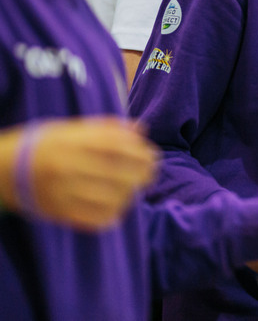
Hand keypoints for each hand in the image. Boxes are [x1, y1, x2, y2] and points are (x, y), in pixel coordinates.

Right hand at [1, 117, 158, 230]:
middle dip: (141, 175)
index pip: (117, 147)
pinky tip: (117, 208)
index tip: (152, 156)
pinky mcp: (57, 211)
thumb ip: (106, 128)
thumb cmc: (45, 144)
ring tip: (133, 191)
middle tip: (149, 175)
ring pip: (109, 198)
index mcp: (72, 142)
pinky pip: (93, 218)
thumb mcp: (72, 128)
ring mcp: (62, 190)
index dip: (140, 152)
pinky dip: (111, 215)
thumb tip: (140, 129)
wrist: (3, 168)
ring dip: (129, 195)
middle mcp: (68, 165)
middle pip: (117, 173)